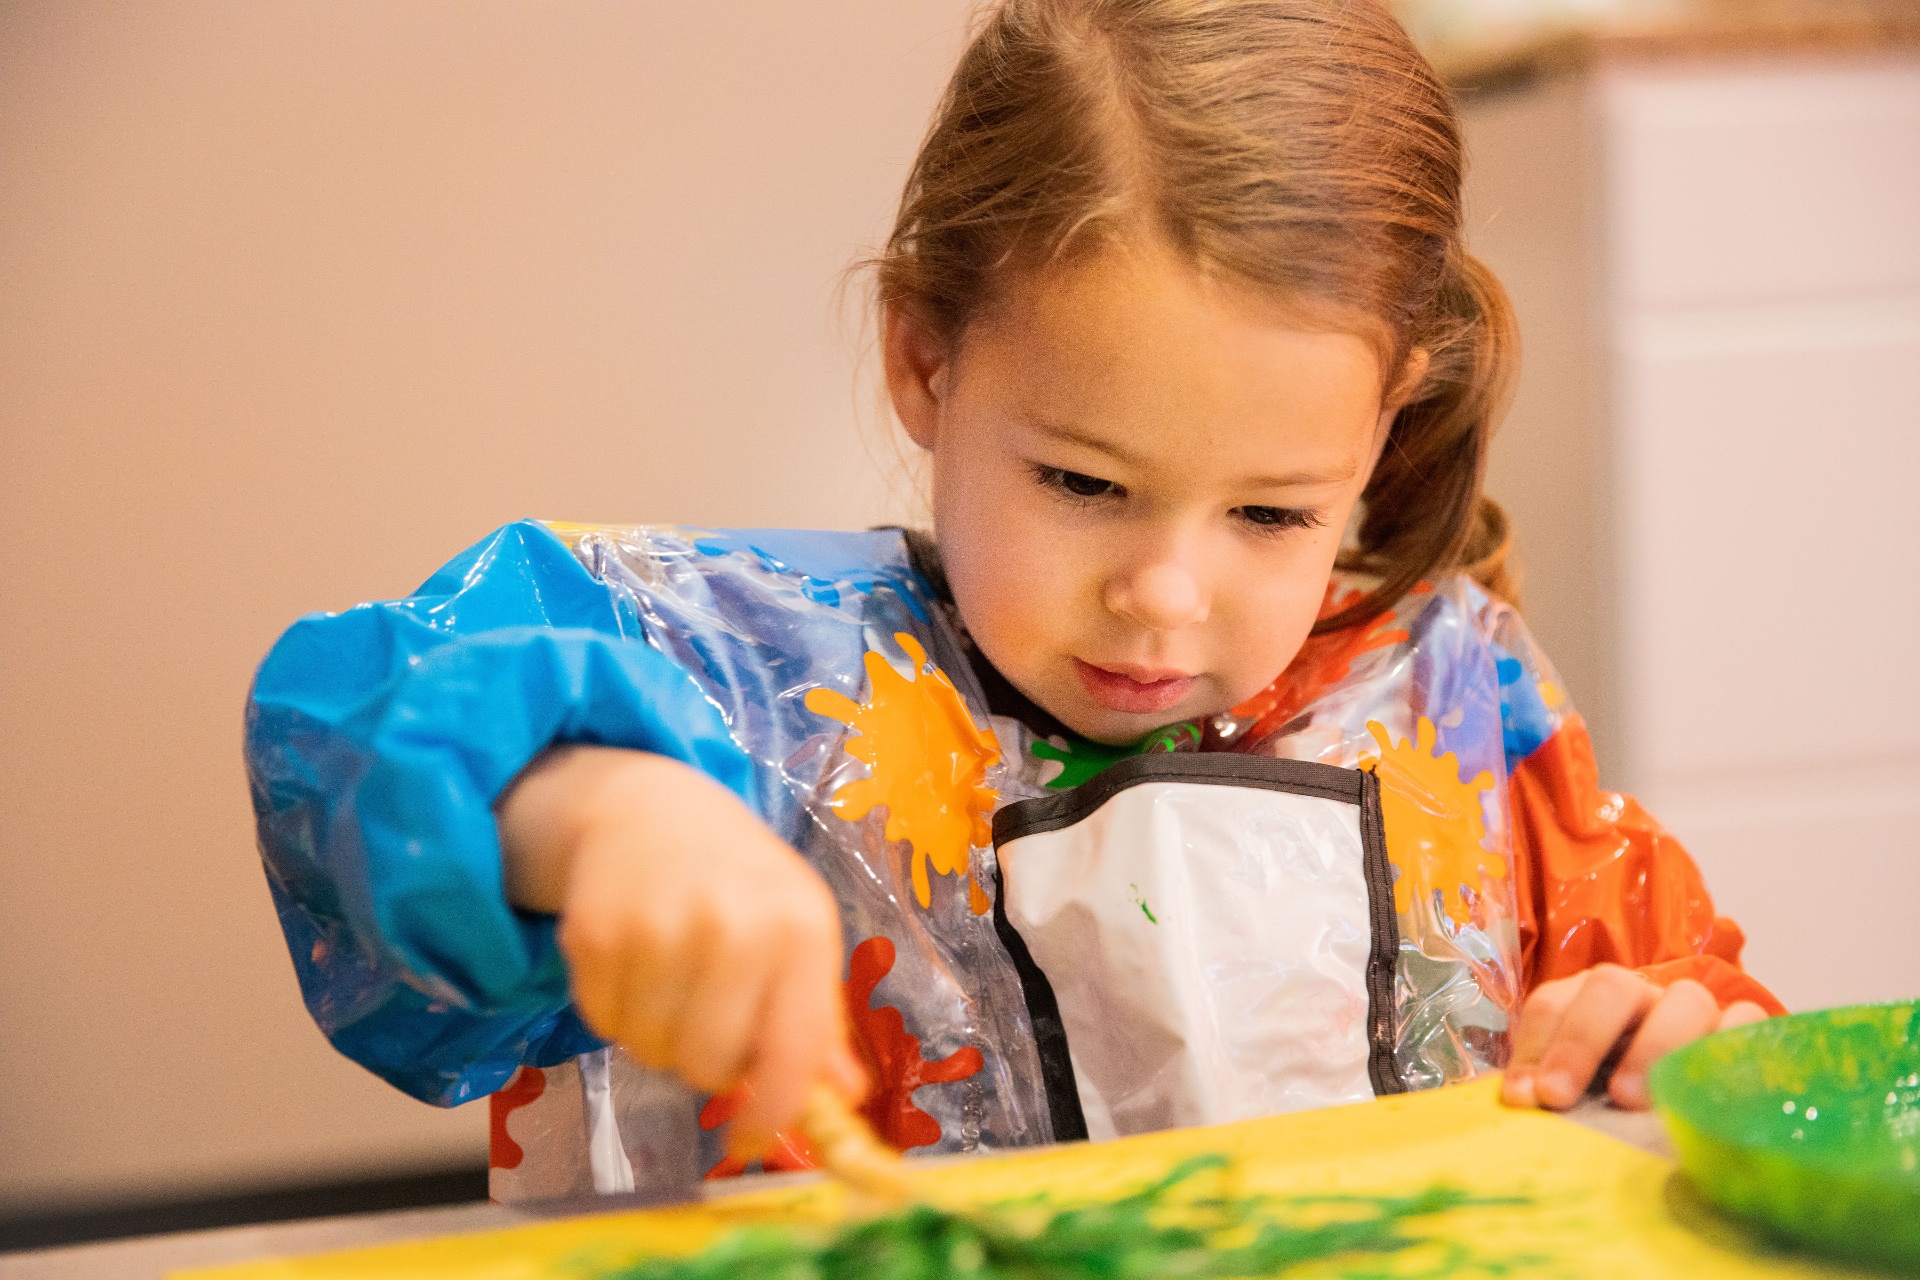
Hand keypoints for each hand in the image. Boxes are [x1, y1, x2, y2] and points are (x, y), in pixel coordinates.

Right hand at [498, 745, 865, 1158]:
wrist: (649, 808)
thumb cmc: (740, 880)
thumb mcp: (797, 929)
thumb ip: (818, 1017)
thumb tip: (845, 1095)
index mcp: (801, 928)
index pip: (793, 1053)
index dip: (772, 1113)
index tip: (751, 1140)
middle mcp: (734, 927)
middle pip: (710, 1065)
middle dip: (706, 1062)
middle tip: (707, 1018)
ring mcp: (660, 928)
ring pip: (652, 1052)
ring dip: (658, 1037)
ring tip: (672, 983)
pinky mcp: (596, 934)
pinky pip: (604, 1023)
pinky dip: (617, 1011)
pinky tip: (635, 963)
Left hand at [1500, 964, 1768, 1110]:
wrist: (1700, 1110)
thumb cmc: (1619, 1104)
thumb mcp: (1582, 1097)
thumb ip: (1557, 1094)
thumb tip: (1523, 1108)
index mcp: (1588, 1001)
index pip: (1553, 1004)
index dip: (1534, 1046)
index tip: (1522, 1098)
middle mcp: (1642, 995)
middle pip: (1612, 987)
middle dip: (1580, 1040)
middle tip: (1558, 1096)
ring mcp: (1697, 1010)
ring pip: (1685, 999)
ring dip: (1654, 1046)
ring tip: (1628, 1101)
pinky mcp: (1747, 1031)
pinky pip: (1748, 1021)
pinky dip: (1728, 1046)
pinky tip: (1706, 1092)